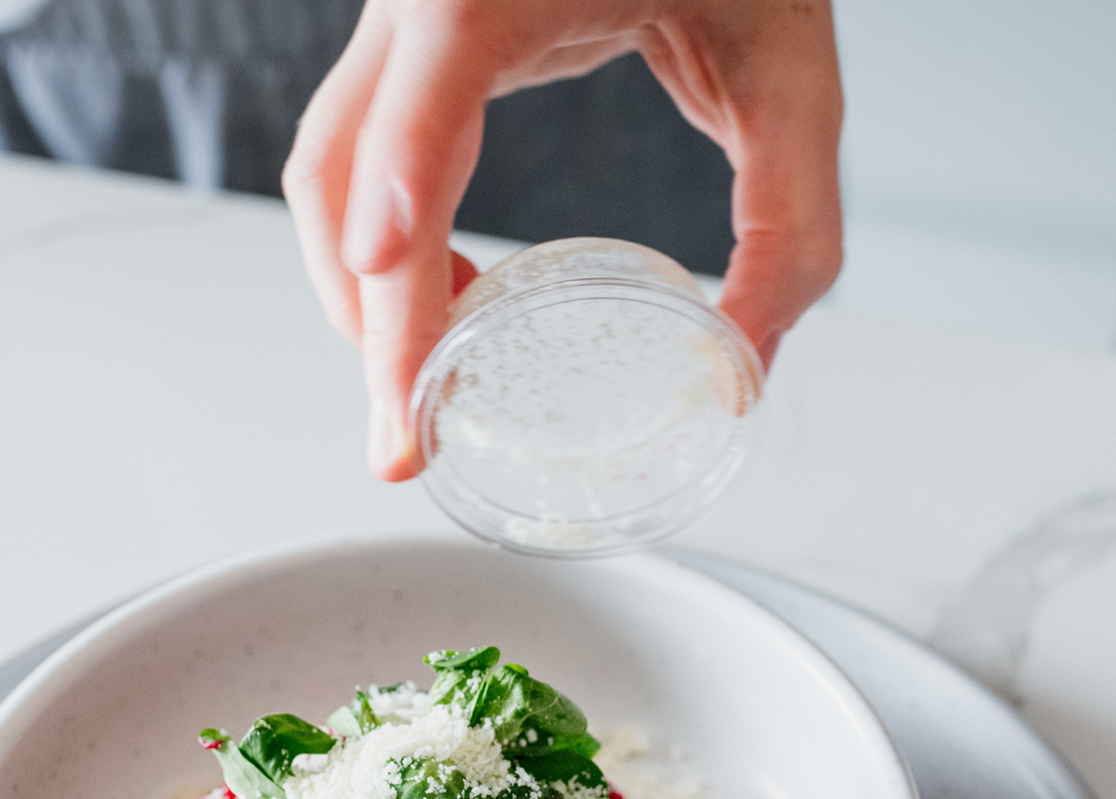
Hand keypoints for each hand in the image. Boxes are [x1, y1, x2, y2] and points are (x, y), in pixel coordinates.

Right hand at [283, 0, 843, 480]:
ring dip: (361, 299)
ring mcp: (401, 24)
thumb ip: (791, 220)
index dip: (400, 194)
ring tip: (426, 390)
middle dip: (369, 325)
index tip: (392, 297)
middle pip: (342, 174)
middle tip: (405, 440)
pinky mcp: (409, 56)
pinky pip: (353, 167)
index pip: (425, 100)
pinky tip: (447, 305)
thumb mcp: (789, 68)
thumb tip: (745, 362)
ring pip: (324, 179)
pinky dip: (380, 254)